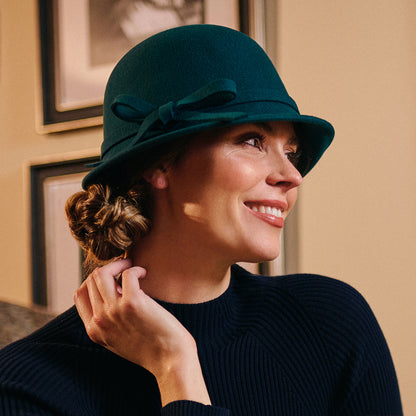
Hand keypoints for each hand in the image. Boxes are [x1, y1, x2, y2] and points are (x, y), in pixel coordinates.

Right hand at [74, 258, 210, 405]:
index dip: (94, 280)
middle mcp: (100, 320)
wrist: (171, 360)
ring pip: (101, 273)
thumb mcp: (118, 338)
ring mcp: (114, 311)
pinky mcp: (133, 303)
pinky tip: (144, 273)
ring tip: (131, 266)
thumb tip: (112, 291)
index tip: (112, 276)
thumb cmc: (151, 347)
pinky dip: (135, 269)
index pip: (79, 294)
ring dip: (118, 264)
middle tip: (125, 267)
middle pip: (91, 280)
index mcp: (93, 330)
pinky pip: (127, 274)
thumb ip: (109, 320)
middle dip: (108, 268)